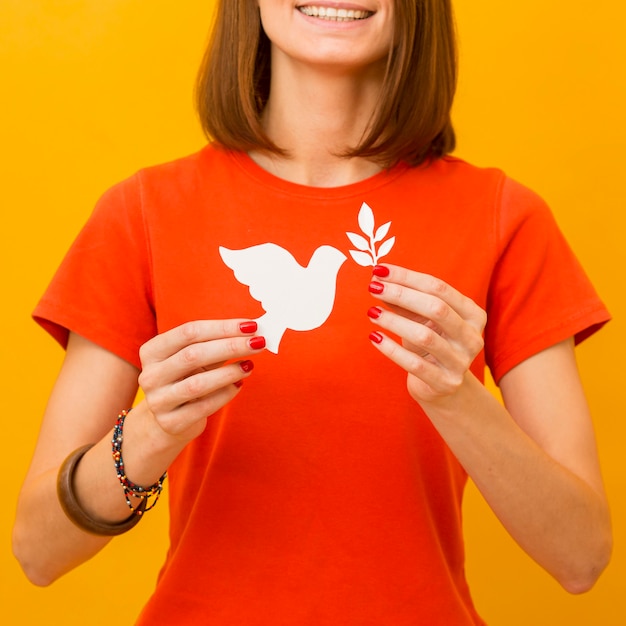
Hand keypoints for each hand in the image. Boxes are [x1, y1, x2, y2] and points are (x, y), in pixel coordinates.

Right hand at [138, 319, 264, 441]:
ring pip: (198, 383)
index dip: (221, 327)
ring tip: (249, 364)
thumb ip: (217, 344)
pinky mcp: (171, 423)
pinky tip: (239, 384)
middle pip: (193, 354)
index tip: (250, 325)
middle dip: (230, 346)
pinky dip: (225, 394)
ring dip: (229, 372)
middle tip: (258, 343)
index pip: (189, 332)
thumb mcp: (195, 359)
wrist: (168, 420)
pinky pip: (204, 407)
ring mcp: (158, 401)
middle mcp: (150, 375)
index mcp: (153, 351)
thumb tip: (251, 331)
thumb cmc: (186, 380)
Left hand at [367, 265, 485, 404]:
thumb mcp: (421, 320)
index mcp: (472, 314)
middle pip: (436, 308)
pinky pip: (414, 364)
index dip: (407, 277)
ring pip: (424, 336)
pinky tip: (375, 337)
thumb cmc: (431, 344)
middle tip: (373, 288)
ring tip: (371, 312)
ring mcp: (460, 362)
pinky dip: (391, 349)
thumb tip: (378, 279)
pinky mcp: (445, 383)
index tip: (380, 270)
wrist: (442, 387)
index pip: (439, 288)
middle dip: (401, 294)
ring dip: (394, 321)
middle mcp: (472, 337)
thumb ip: (404, 301)